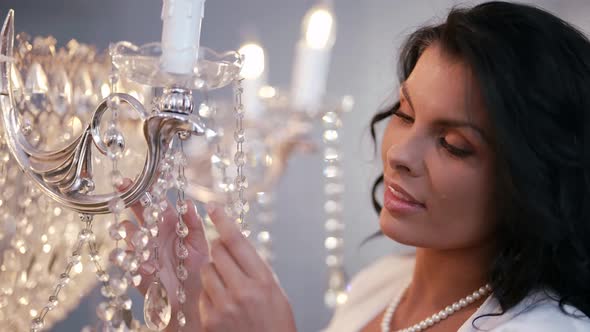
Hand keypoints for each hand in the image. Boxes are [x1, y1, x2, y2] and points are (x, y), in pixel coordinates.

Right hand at [118, 179, 209, 330]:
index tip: (140, 176)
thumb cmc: (198, 269)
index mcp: (171, 225)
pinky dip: (134, 261)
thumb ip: (194, 224)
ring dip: (130, 231)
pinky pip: (129, 262)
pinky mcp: (139, 272)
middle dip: (129, 197)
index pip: (157, 202)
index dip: (148, 189)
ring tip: (134, 231)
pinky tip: (146, 265)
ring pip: (130, 235)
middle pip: (138, 212)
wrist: (193, 300)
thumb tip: (187, 203)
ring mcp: (145, 252)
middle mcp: (155, 235)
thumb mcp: (200, 244)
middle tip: (122, 185)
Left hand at [199, 204, 296, 331]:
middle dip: (219, 249)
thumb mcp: (276, 292)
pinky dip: (209, 296)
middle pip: (218, 252)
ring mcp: (224, 307)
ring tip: (227, 286)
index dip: (223, 221)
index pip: (238, 241)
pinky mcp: (210, 321)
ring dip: (213, 272)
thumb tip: (235, 244)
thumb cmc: (275, 324)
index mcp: (263, 280)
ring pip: (206, 271)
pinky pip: (202, 295)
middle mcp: (243, 291)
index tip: (213, 208)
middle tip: (225, 255)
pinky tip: (223, 307)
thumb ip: (256, 269)